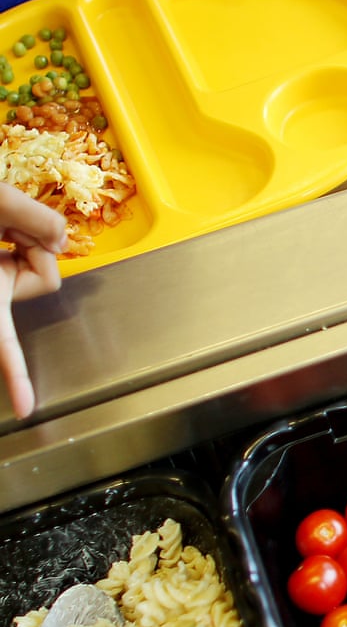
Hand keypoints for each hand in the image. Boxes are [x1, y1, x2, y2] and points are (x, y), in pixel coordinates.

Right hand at [0, 184, 67, 419]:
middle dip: (35, 248)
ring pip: (42, 265)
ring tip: (1, 225)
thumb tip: (61, 243)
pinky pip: (32, 259)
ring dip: (27, 239)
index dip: (15, 376)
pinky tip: (5, 232)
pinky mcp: (3, 274)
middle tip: (7, 228)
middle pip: (46, 278)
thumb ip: (35, 218)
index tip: (28, 408)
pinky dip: (24, 241)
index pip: (2, 341)